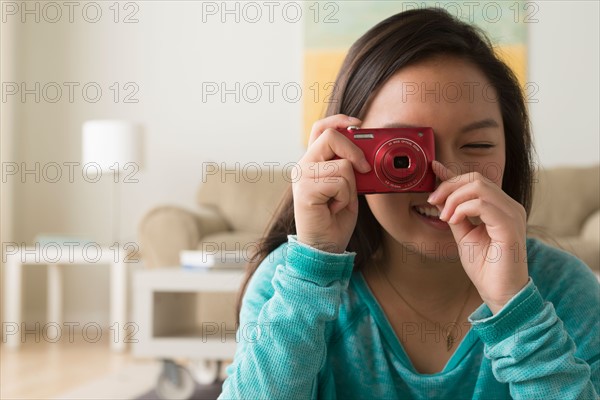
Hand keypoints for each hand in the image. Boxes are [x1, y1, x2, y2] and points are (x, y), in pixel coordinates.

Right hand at [293, 114, 370, 252]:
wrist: (324, 247)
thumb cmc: (336, 218)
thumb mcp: (348, 186)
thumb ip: (350, 166)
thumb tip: (366, 149)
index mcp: (312, 162)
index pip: (320, 128)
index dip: (340, 120)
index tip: (359, 124)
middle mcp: (303, 166)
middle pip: (330, 136)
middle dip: (354, 151)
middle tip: (364, 169)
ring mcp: (302, 178)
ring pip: (342, 165)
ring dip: (350, 186)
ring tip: (340, 201)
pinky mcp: (305, 191)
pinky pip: (339, 182)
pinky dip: (345, 197)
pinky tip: (334, 208)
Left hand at [427, 160, 528, 313]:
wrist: (499, 292)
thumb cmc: (484, 266)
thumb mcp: (463, 233)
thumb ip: (454, 213)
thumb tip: (440, 195)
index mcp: (501, 207)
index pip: (477, 180)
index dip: (452, 173)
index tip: (432, 169)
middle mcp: (510, 206)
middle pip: (476, 178)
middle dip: (449, 186)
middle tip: (433, 202)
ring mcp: (512, 214)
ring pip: (478, 187)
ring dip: (454, 199)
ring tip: (445, 217)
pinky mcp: (510, 226)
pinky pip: (482, 204)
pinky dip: (462, 209)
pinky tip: (453, 221)